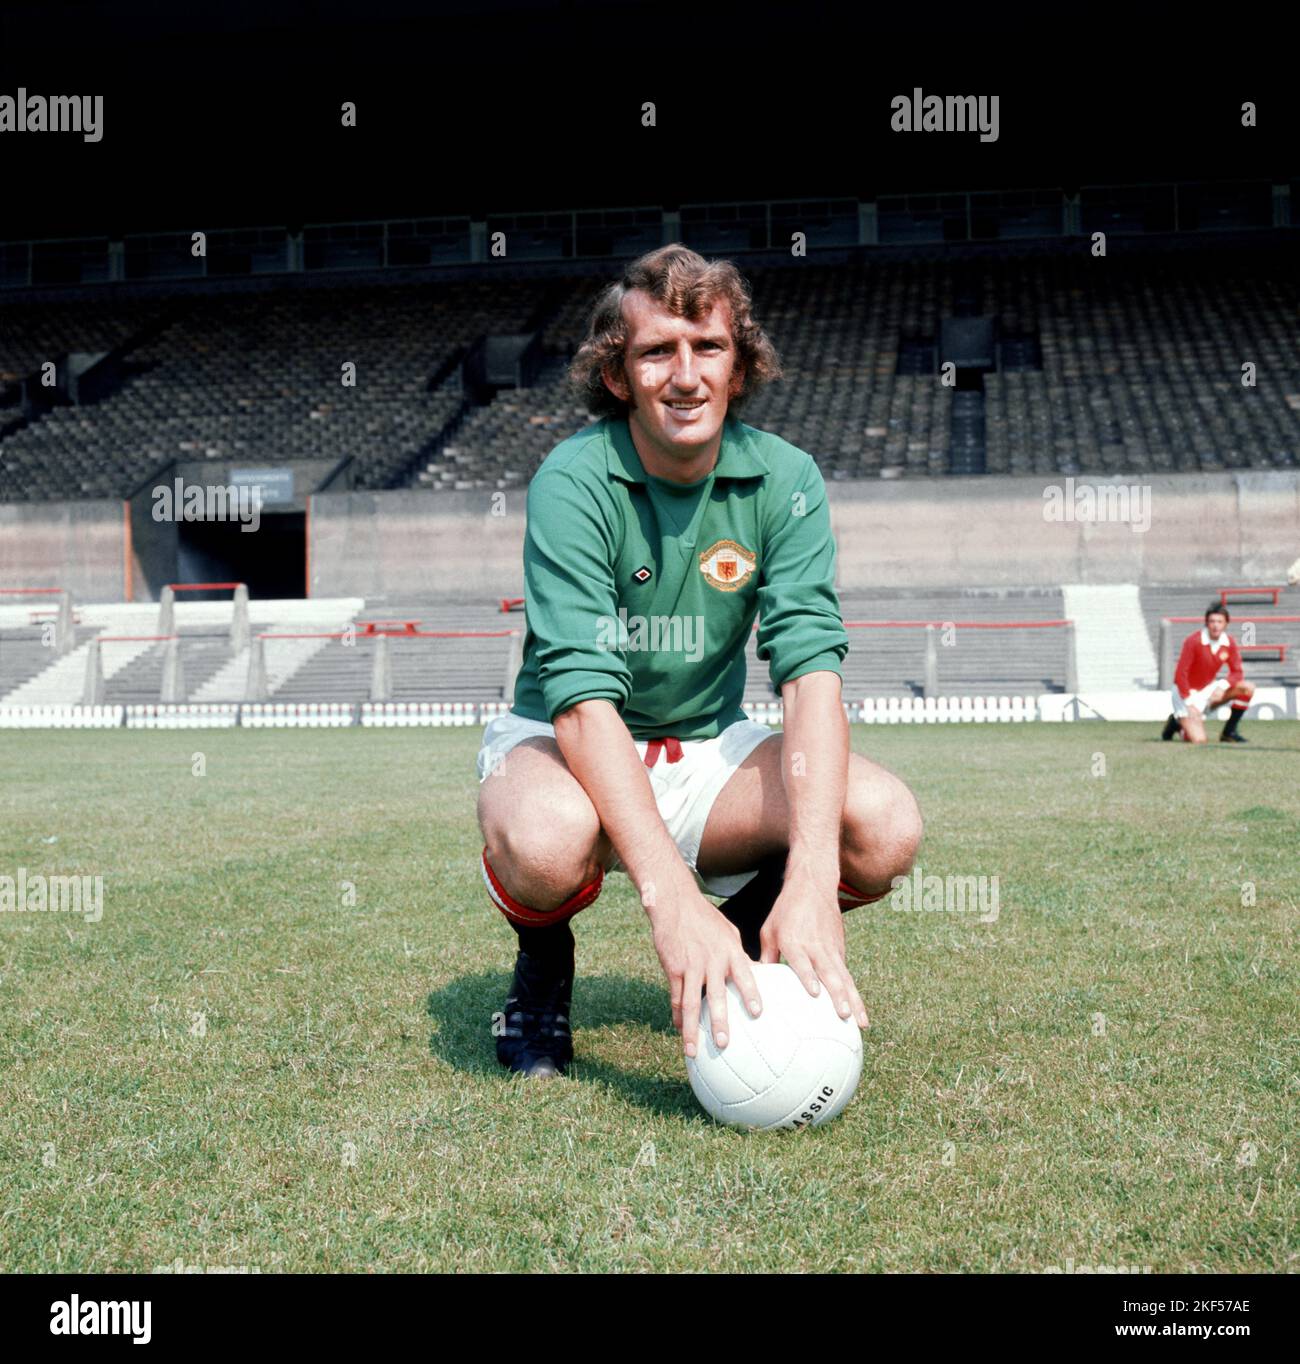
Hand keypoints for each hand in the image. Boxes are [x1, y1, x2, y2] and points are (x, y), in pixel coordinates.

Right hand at [651, 891, 761, 1057]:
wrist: (676, 904)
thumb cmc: (706, 919)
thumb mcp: (729, 932)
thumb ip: (739, 955)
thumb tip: (756, 975)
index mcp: (730, 951)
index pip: (745, 975)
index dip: (750, 994)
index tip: (758, 1013)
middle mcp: (712, 960)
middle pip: (716, 996)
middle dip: (720, 1022)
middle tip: (724, 1044)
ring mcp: (691, 966)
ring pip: (691, 1003)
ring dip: (692, 1030)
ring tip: (694, 1051)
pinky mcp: (673, 968)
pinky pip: (676, 996)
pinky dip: (678, 1015)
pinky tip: (680, 1029)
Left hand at [760, 882, 868, 1028]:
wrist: (813, 885)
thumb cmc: (786, 911)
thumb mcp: (769, 930)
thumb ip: (767, 957)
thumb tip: (758, 985)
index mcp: (794, 940)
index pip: (802, 960)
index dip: (808, 976)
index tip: (814, 993)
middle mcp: (816, 946)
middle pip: (830, 973)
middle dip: (838, 995)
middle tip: (843, 1015)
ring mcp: (831, 949)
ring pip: (845, 978)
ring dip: (853, 1000)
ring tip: (861, 1023)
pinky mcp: (840, 951)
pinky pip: (847, 976)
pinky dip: (854, 994)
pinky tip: (858, 1013)